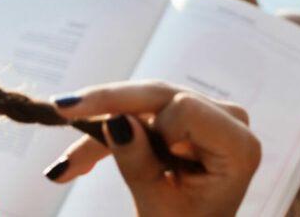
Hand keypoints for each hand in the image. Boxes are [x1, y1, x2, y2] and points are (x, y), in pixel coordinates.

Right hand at [44, 79, 260, 216]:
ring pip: (140, 102)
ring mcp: (208, 113)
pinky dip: (110, 134)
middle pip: (158, 95)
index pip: (184, 108)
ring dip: (100, 129)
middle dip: (107, 108)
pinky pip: (140, 111)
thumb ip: (138, 162)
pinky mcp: (187, 114)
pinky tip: (76, 165)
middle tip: (61, 110)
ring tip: (65, 168)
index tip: (141, 164)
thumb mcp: (158, 208)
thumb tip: (115, 120)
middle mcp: (228, 120)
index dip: (154, 130)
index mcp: (238, 147)